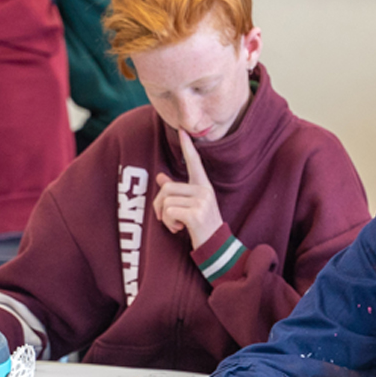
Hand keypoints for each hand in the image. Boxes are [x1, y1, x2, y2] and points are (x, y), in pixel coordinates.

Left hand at [152, 130, 223, 248]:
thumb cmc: (201, 225)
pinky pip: (169, 212)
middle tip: (166, 218)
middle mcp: (204, 190)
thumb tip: (160, 177)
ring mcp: (201, 202)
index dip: (188, 147)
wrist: (215, 246)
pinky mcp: (195, 214)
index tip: (183, 131)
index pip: (194, 163)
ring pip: (166, 201)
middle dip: (159, 205)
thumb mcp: (191, 205)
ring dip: (165, 216)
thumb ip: (176, 191)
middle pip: (167, 187)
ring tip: (176, 224)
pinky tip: (178, 229)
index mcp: (203, 186)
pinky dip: (168, 223)